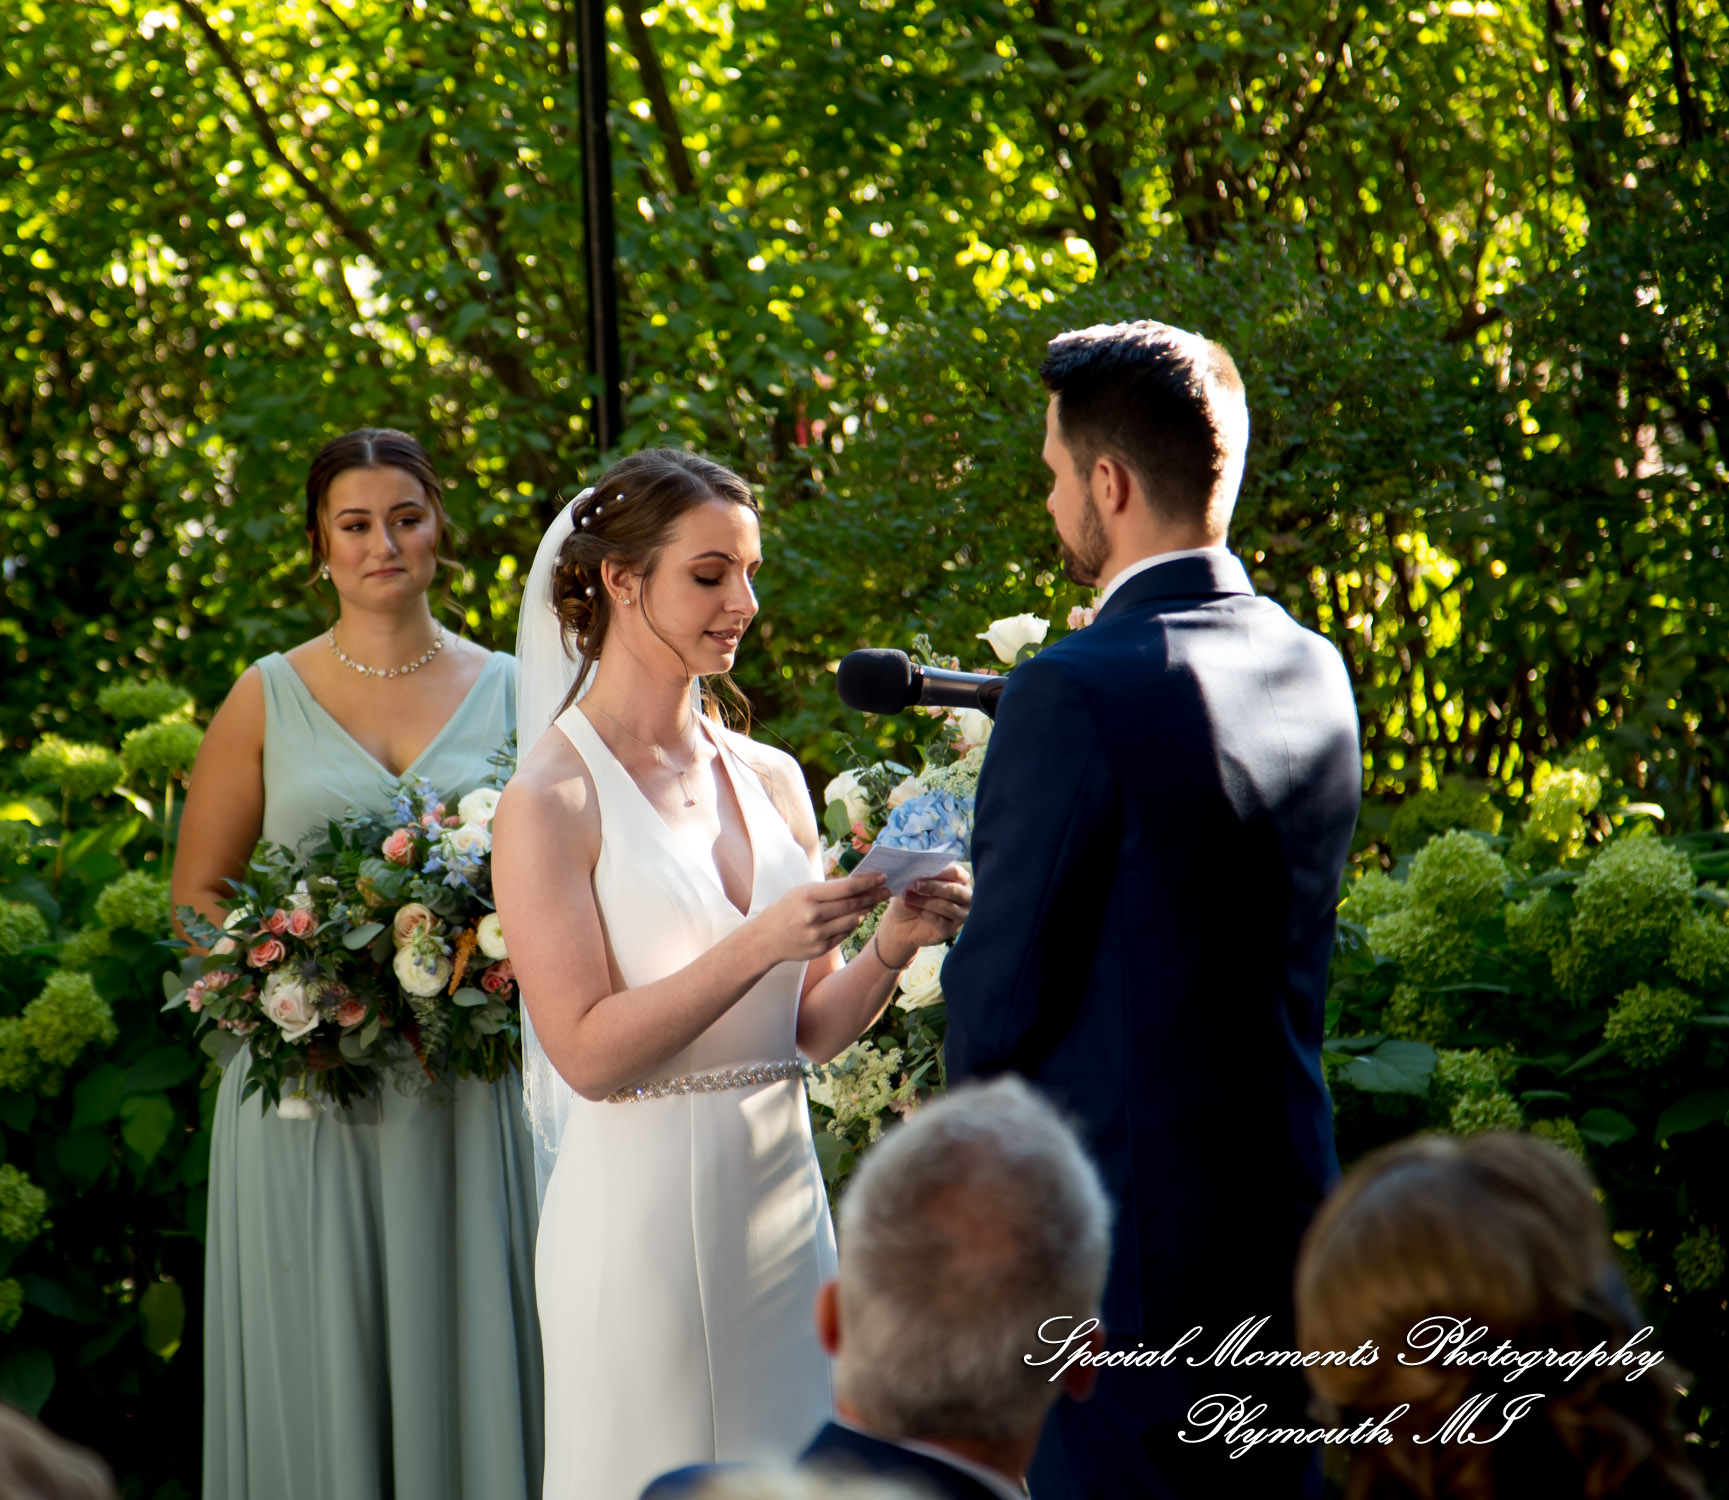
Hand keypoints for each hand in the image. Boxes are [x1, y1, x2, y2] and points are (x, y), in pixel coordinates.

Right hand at [755, 871, 888, 962]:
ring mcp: (818, 934)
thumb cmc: (787, 909)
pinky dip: (852, 924)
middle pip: (853, 905)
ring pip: (853, 921)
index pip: (846, 887)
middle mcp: (814, 915)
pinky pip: (845, 934)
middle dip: (873, 896)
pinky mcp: (821, 948)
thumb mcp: (803, 892)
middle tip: (887, 890)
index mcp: (808, 895)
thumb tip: (859, 884)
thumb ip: (829, 889)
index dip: (868, 882)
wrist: (765, 939)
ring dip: (866, 911)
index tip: (882, 877)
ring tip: (874, 902)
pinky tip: (856, 917)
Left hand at [872, 864, 972, 965]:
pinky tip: (909, 906)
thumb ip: (921, 872)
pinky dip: (922, 912)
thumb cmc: (911, 895)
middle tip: (915, 884)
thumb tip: (920, 865)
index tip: (923, 869)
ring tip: (907, 896)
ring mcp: (960, 915)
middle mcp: (965, 897)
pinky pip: (939, 921)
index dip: (941, 871)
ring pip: (946, 906)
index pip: (957, 872)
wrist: (900, 921)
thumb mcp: (914, 880)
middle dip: (933, 886)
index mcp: (960, 879)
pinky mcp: (950, 930)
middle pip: (954, 890)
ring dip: (924, 900)